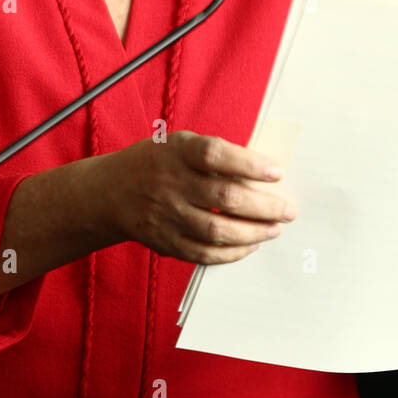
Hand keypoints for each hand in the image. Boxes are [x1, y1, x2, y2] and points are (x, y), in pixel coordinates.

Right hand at [103, 130, 296, 263]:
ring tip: (274, 229)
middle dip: (264, 206)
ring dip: (253, 232)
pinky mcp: (164, 241)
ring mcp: (166, 215)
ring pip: (217, 230)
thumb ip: (214, 155)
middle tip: (287, 210)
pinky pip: (203, 253)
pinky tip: (248, 246)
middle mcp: (171, 183)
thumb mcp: (179, 144)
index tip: (277, 172)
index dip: (249, 164)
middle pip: (224, 197)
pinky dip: (231, 253)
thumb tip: (262, 172)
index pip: (217, 155)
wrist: (109, 192)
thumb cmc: (156, 163)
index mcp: (178, 152)